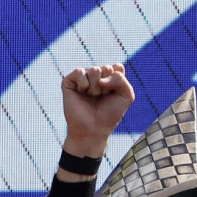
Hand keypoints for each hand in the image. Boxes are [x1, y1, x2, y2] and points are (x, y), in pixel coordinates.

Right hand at [59, 63, 134, 178]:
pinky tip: (82, 93)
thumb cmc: (110, 113)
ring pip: (94, 70)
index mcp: (109, 77)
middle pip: (106, 68)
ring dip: (96, 88)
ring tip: (92, 97)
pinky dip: (84, 85)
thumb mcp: (126, 96)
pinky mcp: (70, 81)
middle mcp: (96, 76)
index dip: (118, 82)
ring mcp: (83, 78)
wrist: (93, 129)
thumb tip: (98, 72)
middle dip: (107, 86)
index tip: (114, 94)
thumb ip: (121, 79)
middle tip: (102, 97)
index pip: (117, 67)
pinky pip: (79, 72)